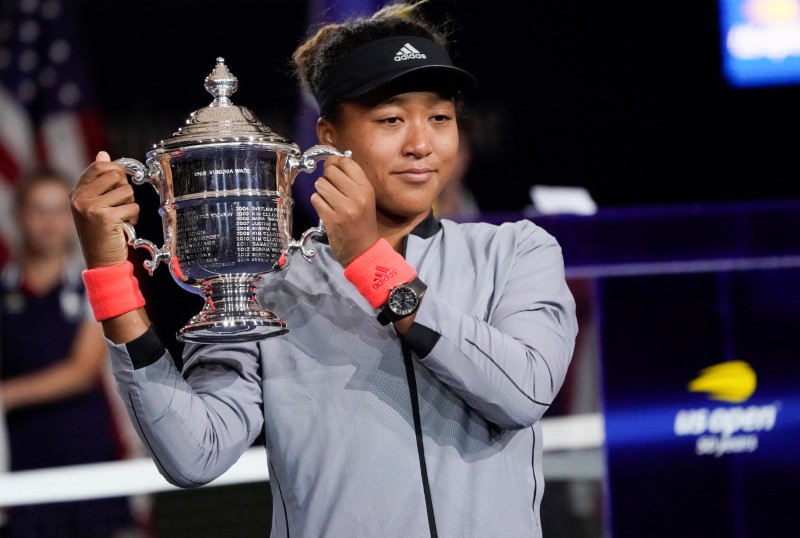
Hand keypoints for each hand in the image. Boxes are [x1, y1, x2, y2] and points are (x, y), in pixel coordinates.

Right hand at [70, 151, 138, 267]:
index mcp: (77, 192)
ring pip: (126, 191)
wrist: (101, 261)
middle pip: (115, 175)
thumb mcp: (95, 205)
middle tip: (120, 206)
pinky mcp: (105, 217)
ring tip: (121, 217)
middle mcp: (80, 197)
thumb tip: (103, 153)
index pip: (99, 166)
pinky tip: (125, 226)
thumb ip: (99, 180)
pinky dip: (134, 216)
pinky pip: (132, 206)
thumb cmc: (102, 233)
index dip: (116, 171)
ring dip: (130, 204)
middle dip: (124, 189)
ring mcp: (91, 207)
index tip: (120, 183)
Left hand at [310, 156, 379, 266]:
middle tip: (331, 188)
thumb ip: (352, 180)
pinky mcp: (332, 219)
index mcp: (366, 188)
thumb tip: (332, 161)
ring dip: (321, 191)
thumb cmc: (363, 222)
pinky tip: (326, 210)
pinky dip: (317, 203)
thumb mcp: (365, 198)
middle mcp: (357, 196)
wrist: (363, 250)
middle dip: (327, 178)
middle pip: (331, 171)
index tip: (332, 168)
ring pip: (321, 185)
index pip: (346, 162)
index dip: (335, 162)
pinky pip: (315, 200)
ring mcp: (344, 208)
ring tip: (329, 201)